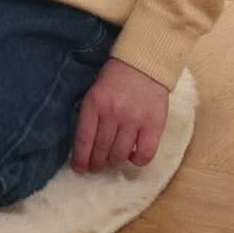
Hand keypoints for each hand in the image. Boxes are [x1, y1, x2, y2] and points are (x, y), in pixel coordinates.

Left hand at [71, 56, 170, 174]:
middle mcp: (113, 113)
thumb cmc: (115, 78)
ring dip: (114, 161)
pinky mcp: (154, 124)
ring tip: (113, 159)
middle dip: (96, 162)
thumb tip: (86, 145)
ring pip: (120, 154)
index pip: (84, 139)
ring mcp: (134, 120)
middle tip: (96, 166)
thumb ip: (91, 115)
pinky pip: (145, 153)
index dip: (81, 158)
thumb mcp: (95, 92)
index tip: (79, 168)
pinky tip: (133, 156)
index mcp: (94, 104)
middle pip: (101, 149)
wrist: (143, 64)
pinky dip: (137, 160)